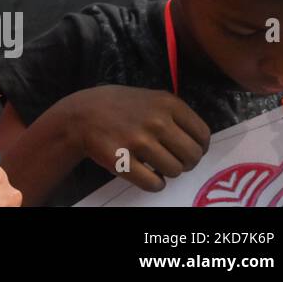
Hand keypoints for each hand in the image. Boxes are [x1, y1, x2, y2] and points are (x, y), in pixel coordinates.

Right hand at [59, 85, 209, 191]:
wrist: (79, 115)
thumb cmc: (116, 106)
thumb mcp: (148, 97)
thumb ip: (173, 113)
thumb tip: (199, 140)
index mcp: (167, 103)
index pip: (203, 135)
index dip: (198, 147)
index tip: (187, 150)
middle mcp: (157, 121)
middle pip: (192, 156)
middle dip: (185, 162)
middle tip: (170, 159)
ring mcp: (139, 141)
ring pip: (175, 171)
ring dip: (167, 172)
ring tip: (153, 163)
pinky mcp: (123, 161)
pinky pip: (154, 184)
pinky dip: (154, 183)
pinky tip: (145, 173)